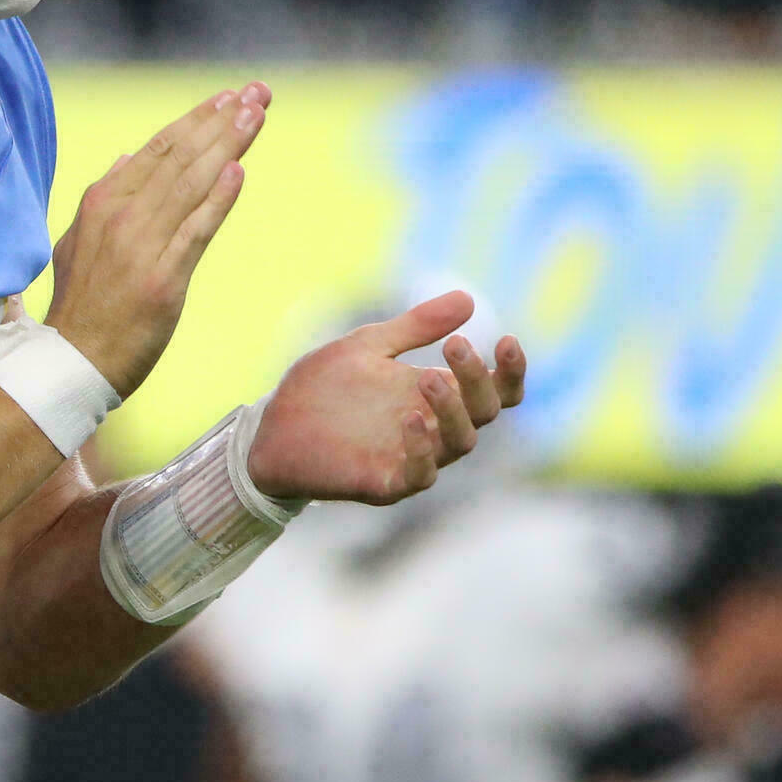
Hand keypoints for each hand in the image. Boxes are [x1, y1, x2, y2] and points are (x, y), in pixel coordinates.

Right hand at [46, 83, 269, 396]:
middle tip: (257, 93)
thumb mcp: (78, 240)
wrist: (73, 360)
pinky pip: (195, 231)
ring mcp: (143, 245)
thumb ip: (105, 196)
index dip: (197, 120)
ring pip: (191, 184)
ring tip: (256, 116)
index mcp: (103, 202)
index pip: (158, 148)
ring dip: (226, 146)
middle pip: (180, 157)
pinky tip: (238, 172)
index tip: (228, 98)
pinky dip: (217, 200)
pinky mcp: (164, 278)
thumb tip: (128, 158)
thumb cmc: (82, 304)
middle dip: (221, 121)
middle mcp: (123, 215)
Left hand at [247, 290, 526, 502]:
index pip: (494, 391)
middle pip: (485, 412)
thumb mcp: (369, 345)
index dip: (510, 371)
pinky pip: (420, 475)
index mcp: (435, 395)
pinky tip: (410, 419)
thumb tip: (468, 299)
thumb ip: (415, 327)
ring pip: (459, 443)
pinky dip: (422, 450)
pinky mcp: (385, 483)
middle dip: (478, 379)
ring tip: (426, 377)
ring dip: (451, 409)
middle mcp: (433, 428)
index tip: (507, 339)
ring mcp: (412, 457)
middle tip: (454, 346)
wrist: (271, 426)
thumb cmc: (323, 388)